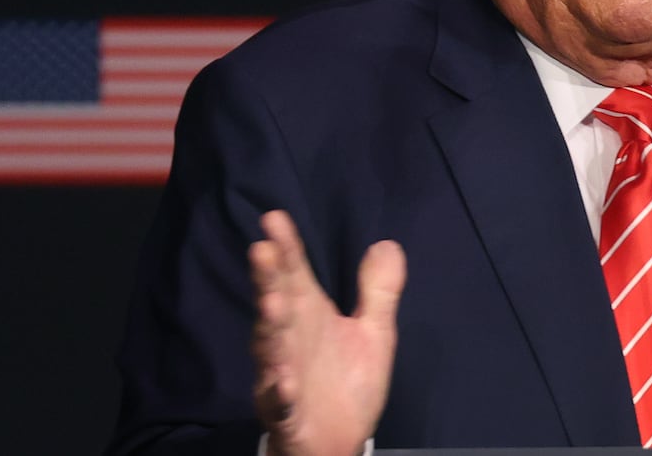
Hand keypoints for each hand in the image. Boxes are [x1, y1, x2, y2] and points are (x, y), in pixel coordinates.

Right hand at [250, 210, 406, 455]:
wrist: (337, 441)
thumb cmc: (347, 384)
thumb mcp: (373, 333)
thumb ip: (377, 291)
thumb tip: (387, 244)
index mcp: (310, 317)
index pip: (296, 275)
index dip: (287, 248)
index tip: (275, 218)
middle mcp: (289, 341)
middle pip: (277, 304)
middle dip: (269, 278)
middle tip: (263, 249)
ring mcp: (283, 376)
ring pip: (271, 348)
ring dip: (270, 326)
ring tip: (272, 301)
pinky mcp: (285, 411)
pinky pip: (280, 401)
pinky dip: (280, 391)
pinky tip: (283, 381)